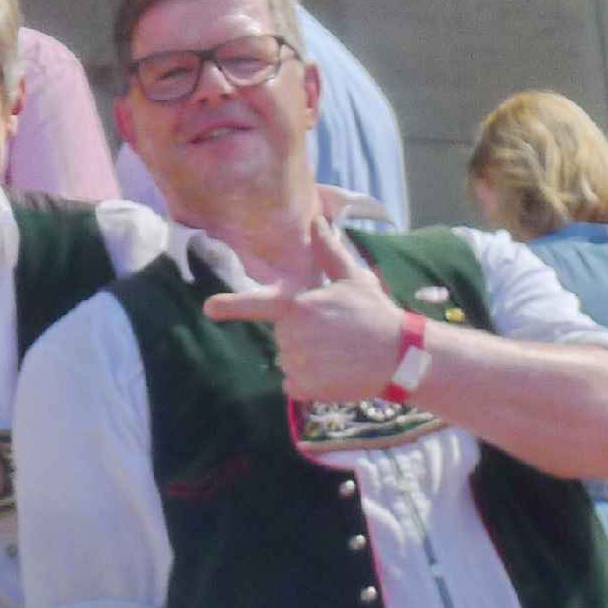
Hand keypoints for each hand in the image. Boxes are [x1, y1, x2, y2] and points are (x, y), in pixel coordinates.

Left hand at [200, 222, 410, 403]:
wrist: (398, 356)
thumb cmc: (375, 314)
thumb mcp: (353, 279)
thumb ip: (329, 252)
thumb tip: (316, 220)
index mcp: (299, 306)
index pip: (259, 305)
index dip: (231, 306)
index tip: (208, 308)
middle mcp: (292, 335)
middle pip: (283, 337)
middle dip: (303, 337)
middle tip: (337, 335)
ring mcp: (297, 363)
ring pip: (288, 362)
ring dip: (307, 361)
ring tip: (339, 355)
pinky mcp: (304, 387)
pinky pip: (293, 385)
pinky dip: (309, 384)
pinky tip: (334, 374)